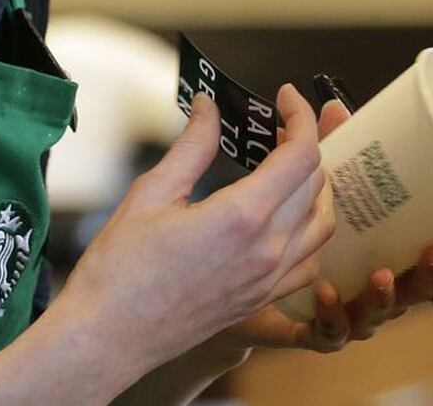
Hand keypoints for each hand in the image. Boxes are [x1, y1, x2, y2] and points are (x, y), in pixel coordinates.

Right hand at [53, 85, 334, 373]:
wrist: (109, 336)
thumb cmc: (120, 269)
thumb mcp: (150, 193)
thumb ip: (191, 146)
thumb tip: (208, 108)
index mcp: (241, 217)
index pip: (301, 156)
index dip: (302, 119)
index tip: (288, 98)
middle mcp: (267, 250)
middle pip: (315, 184)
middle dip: (306, 145)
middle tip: (278, 128)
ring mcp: (268, 280)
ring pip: (323, 224)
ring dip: (315, 188)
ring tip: (288, 167)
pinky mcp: (261, 300)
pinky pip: (310, 262)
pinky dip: (311, 232)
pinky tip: (287, 220)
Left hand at [212, 99, 432, 353]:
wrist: (216, 278)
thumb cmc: (264, 230)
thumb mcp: (298, 186)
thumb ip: (322, 149)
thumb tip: (334, 106)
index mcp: (366, 250)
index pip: (417, 253)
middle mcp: (355, 285)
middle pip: (406, 288)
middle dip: (430, 275)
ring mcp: (331, 310)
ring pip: (371, 314)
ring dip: (385, 297)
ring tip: (384, 274)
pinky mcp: (296, 327)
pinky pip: (323, 333)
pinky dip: (332, 318)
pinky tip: (327, 293)